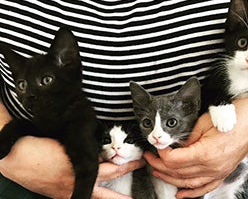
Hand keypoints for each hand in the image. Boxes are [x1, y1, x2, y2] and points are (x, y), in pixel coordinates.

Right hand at [0, 136, 144, 198]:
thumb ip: (88, 150)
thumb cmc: (42, 146)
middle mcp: (77, 185)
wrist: (17, 157)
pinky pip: (82, 198)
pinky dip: (93, 198)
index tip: (138, 163)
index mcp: (82, 170)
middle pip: (107, 193)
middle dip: (123, 195)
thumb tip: (103, 152)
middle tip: (136, 196)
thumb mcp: (70, 144)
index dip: (127, 167)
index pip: (112, 170)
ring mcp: (68, 193)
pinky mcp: (60, 195)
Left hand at [144, 113, 237, 197]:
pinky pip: (204, 187)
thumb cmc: (232, 117)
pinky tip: (181, 194)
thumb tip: (174, 146)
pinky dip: (191, 192)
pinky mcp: (223, 173)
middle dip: (160, 165)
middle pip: (178, 172)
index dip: (162, 153)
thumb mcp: (203, 123)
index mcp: (206, 153)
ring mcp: (218, 172)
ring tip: (158, 171)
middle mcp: (212, 167)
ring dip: (170, 179)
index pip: (174, 160)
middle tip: (150, 158)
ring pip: (188, 183)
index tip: (156, 146)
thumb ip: (187, 138)